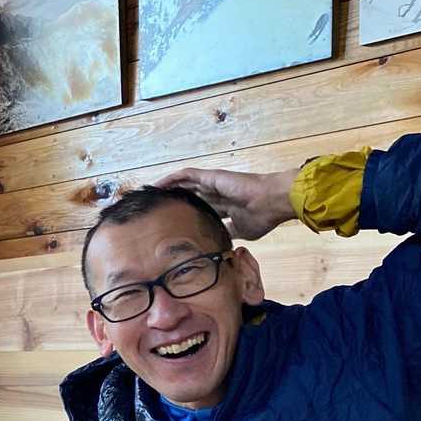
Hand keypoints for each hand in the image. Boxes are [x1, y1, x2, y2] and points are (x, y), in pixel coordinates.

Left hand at [155, 165, 300, 240]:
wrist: (272, 202)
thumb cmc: (262, 216)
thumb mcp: (240, 231)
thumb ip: (226, 234)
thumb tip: (217, 245)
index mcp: (223, 207)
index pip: (199, 210)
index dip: (185, 217)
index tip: (170, 227)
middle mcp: (215, 193)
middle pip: (188, 196)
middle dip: (171, 202)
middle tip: (151, 210)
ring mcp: (212, 184)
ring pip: (184, 184)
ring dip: (166, 188)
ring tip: (148, 195)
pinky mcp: (211, 177)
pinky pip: (186, 175)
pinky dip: (171, 179)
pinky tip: (157, 185)